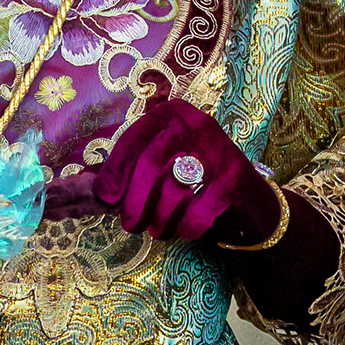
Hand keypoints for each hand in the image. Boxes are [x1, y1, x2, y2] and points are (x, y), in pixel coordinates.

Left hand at [92, 98, 280, 246]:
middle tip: (130, 225)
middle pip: (151, 164)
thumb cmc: (195, 182)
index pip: (135, 138)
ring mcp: (219, 150)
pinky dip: (185, 229)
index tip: (106, 198)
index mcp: (172, 115)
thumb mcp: (163, 166)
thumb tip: (94, 190)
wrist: (250, 202)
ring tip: (157, 230)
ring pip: (173, 192)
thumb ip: (131, 171)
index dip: (116, 169)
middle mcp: (196, 124)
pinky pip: (196, 213)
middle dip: (135, 201)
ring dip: (159, 221)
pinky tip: (185, 229)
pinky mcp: (234, 179)